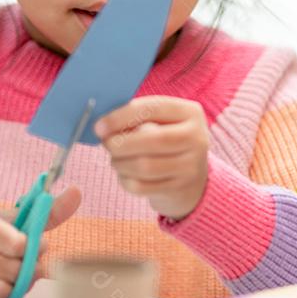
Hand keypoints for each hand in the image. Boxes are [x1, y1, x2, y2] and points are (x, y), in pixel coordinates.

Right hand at [0, 186, 81, 297]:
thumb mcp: (9, 220)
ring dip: (13, 288)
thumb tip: (77, 192)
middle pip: (12, 271)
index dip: (31, 249)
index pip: (17, 244)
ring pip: (1, 293)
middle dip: (26, 271)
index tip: (30, 245)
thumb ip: (45, 213)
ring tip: (9, 276)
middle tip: (24, 265)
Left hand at [95, 96, 208, 219]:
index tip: (100, 126)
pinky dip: (125, 180)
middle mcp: (196, 138)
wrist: (192, 180)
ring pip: (145, 165)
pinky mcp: (180, 189)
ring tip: (115, 160)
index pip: (153, 108)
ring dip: (120, 163)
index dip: (122, 116)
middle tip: (106, 144)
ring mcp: (191, 166)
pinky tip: (125, 175)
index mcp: (190, 113)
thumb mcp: (162, 123)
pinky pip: (142, 186)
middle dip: (120, 142)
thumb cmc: (168, 143)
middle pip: (152, 139)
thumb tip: (103, 125)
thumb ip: (137, 118)